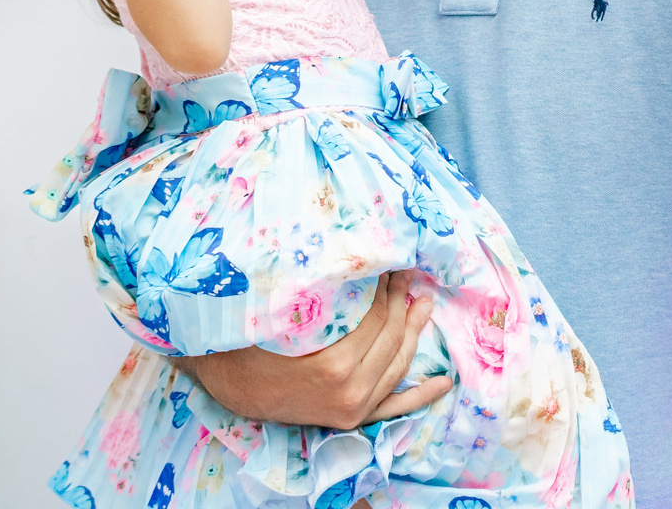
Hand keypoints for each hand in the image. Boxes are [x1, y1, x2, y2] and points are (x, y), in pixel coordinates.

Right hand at [179, 272, 450, 428]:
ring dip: (414, 332)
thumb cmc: (250, 337)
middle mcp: (349, 391)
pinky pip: (394, 407)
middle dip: (401, 302)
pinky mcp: (350, 417)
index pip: (376, 317)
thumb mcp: (284, 309)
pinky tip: (445, 382)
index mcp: (334, 365)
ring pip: (397, 365)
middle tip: (405, 274)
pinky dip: (420, 395)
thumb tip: (359, 254)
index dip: (385, 286)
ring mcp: (352, 408)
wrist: (226, 380)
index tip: (388, 262)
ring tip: (424, 303)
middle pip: (391, 338)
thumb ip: (324, 291)